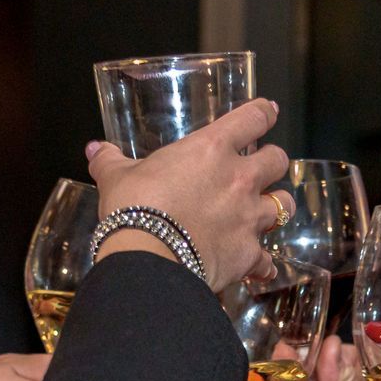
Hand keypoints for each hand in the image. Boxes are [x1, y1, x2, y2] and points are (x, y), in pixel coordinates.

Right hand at [86, 99, 290, 291]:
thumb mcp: (117, 179)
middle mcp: (239, 179)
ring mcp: (249, 218)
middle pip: (279, 161)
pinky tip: (258, 267)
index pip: (251, 118)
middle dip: (273, 164)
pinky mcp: (249, 254)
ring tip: (265, 214)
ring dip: (276, 208)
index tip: (267, 112)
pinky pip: (266, 259)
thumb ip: (111, 161)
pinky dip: (263, 263)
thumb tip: (96, 150)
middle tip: (262, 170)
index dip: (262, 113)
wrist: (148, 259)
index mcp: (211, 148)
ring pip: (284, 206)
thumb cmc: (134, 209)